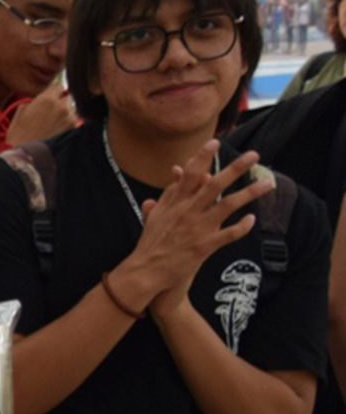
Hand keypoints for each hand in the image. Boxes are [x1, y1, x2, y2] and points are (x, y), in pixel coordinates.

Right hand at [5, 84, 75, 145]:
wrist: (25, 154)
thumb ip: (36, 100)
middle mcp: (62, 106)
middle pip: (67, 97)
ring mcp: (69, 118)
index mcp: (47, 99)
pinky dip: (66, 123)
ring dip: (64, 113)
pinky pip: (72, 121)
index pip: (59, 86)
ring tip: (52, 123)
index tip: (51, 96)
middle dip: (60, 102)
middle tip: (50, 112)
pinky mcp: (72, 129)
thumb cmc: (19, 133)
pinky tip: (55, 130)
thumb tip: (43, 98)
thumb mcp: (21, 110)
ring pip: (71, 109)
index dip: (53, 92)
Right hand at [124, 143, 271, 301]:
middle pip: (215, 184)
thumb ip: (167, 195)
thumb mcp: (154, 215)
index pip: (190, 173)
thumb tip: (175, 177)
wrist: (145, 271)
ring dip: (250, 193)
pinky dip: (242, 226)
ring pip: (228, 205)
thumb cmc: (150, 243)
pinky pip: (229, 234)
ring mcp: (197, 228)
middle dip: (236, 168)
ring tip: (268, 183)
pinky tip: (252, 219)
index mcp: (175, 203)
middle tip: (254, 155)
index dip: (202, 156)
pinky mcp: (204, 246)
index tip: (215, 142)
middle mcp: (188, 211)